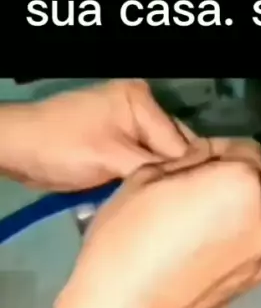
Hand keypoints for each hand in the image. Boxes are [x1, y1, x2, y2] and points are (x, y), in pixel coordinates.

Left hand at [0, 79, 194, 190]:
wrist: (18, 150)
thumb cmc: (64, 148)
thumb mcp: (113, 157)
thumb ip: (155, 168)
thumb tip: (196, 185)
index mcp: (142, 100)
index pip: (179, 142)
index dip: (185, 172)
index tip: (195, 202)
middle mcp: (141, 109)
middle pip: (173, 149)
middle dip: (175, 176)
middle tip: (183, 207)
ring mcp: (129, 127)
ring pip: (159, 160)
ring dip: (160, 181)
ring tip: (169, 207)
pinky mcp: (119, 145)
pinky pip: (143, 164)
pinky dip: (145, 180)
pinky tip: (150, 199)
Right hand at [54, 139, 260, 307]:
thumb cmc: (126, 241)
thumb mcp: (148, 179)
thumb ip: (190, 160)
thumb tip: (206, 159)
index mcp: (242, 185)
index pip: (251, 148)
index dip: (222, 149)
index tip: (199, 158)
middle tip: (225, 177)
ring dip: (259, 203)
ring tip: (215, 211)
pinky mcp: (255, 281)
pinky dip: (248, 231)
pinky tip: (210, 240)